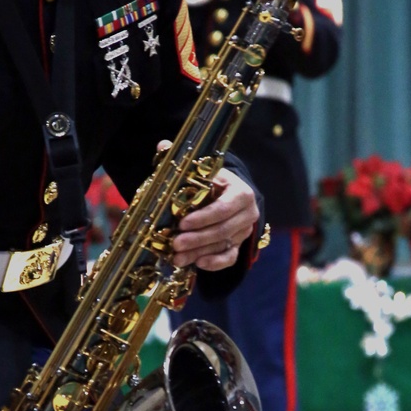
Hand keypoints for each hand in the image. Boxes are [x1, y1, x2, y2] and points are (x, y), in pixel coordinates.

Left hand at [167, 145, 259, 270]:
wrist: (226, 195)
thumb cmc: (210, 182)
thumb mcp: (200, 170)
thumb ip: (182, 161)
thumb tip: (163, 146)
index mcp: (240, 192)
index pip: (224, 208)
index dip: (204, 217)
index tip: (182, 223)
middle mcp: (247, 213)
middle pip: (223, 230)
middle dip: (198, 238)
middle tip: (176, 243)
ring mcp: (244, 231)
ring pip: (223, 245)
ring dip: (199, 252)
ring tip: (177, 257)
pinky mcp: (239, 245)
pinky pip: (229, 258)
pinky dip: (215, 263)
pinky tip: (197, 264)